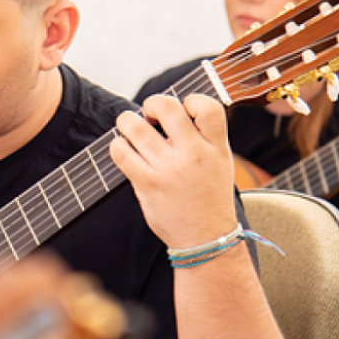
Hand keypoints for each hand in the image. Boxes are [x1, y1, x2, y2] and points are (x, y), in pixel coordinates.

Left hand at [111, 94, 238, 249]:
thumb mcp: (221, 161)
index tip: (184, 110)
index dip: (191, 100)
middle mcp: (193, 154)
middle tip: (149, 115)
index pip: (208, 106)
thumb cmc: (210, 197)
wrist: (206, 239)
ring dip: (128, 122)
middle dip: (151, 103)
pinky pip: (121, 151)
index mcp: (216, 147)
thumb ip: (204, 135)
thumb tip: (173, 108)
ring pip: (135, 126)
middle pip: (166, 106)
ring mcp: (168, 169)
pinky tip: (126, 150)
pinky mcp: (147, 183)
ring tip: (131, 129)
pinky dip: (118, 145)